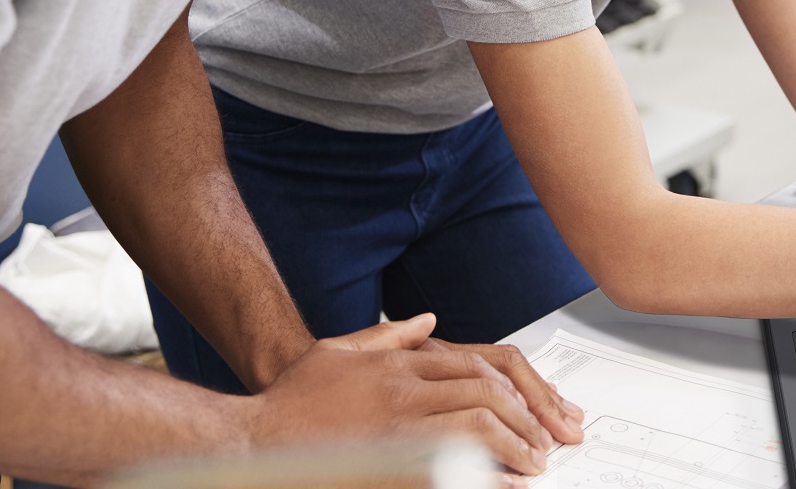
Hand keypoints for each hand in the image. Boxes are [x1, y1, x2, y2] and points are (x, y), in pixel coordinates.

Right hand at [246, 315, 581, 481]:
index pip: (475, 364)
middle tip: (544, 439)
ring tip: (533, 465)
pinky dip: (485, 477)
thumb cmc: (290, 403)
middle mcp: (402, 392)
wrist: (251, 443)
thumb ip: (387, 335)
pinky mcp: (394, 470)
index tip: (528, 408)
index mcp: (396, 365)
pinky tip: (503, 486)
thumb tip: (426, 323)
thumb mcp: (339, 352)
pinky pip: (454, 468)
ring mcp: (398, 432)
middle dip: (524, 417)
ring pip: (477, 426)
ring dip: (514, 444)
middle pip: (485, 393)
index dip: (510, 388)